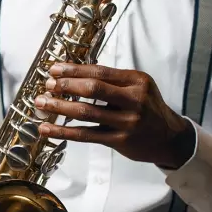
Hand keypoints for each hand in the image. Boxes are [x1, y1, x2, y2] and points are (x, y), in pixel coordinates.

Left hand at [35, 63, 195, 168]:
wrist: (169, 138)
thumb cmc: (149, 109)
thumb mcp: (140, 87)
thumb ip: (114, 80)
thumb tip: (76, 73)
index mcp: (137, 81)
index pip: (100, 72)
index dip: (74, 70)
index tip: (55, 70)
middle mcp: (134, 100)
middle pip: (93, 89)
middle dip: (66, 86)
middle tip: (48, 86)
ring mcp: (127, 122)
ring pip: (87, 113)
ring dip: (60, 107)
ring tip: (42, 104)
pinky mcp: (119, 140)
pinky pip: (86, 135)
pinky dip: (64, 132)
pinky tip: (48, 129)